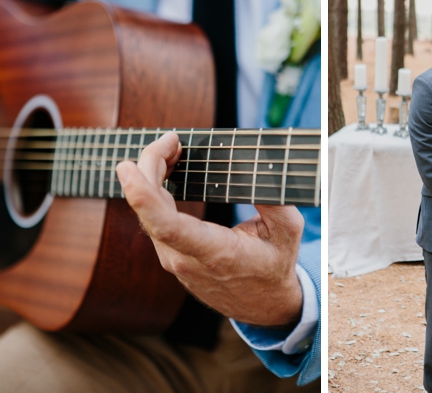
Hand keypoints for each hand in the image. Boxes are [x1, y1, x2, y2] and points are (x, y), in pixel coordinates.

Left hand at [116, 132, 303, 326]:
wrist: (264, 306)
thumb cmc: (275, 265)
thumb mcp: (288, 231)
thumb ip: (274, 199)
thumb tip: (260, 164)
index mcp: (215, 252)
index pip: (166, 225)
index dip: (141, 195)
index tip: (128, 166)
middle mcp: (185, 260)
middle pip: (149, 212)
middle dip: (149, 167)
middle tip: (170, 139)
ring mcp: (174, 261)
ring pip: (147, 214)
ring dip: (151, 176)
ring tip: (170, 147)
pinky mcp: (170, 257)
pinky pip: (153, 221)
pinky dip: (153, 192)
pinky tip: (165, 170)